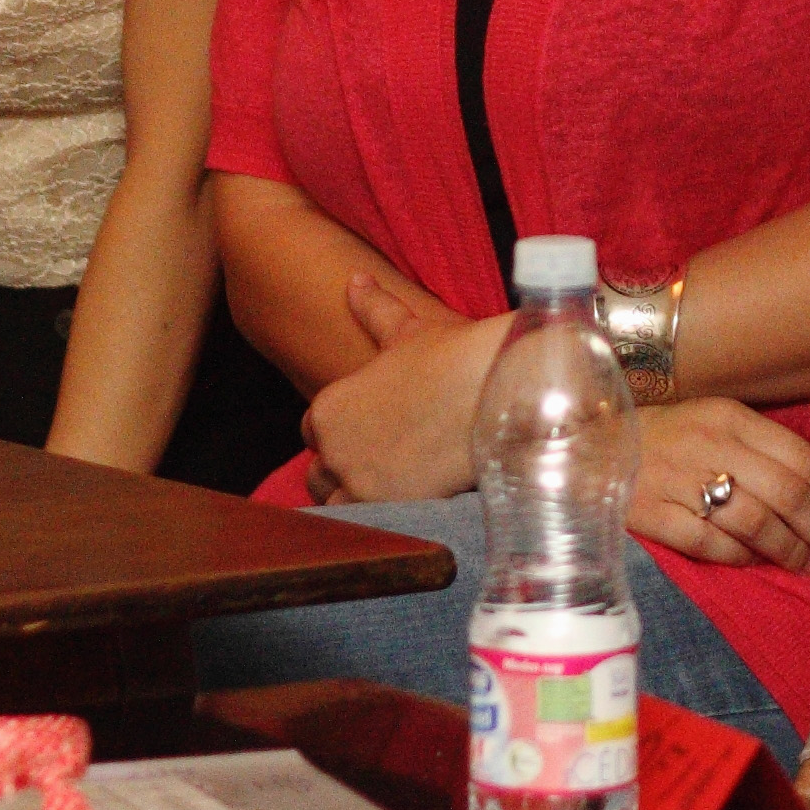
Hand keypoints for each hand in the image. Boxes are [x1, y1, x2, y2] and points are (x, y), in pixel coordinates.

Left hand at [300, 284, 505, 505]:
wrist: (496, 386)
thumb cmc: (453, 356)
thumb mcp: (407, 331)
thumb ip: (373, 310)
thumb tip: (354, 281)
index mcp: (329, 406)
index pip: (313, 435)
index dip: (340, 436)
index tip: (372, 437)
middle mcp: (334, 448)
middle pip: (321, 476)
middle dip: (346, 472)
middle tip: (387, 466)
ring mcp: (358, 481)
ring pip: (340, 507)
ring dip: (360, 501)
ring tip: (397, 490)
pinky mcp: (390, 508)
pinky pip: (369, 529)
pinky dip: (382, 523)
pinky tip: (409, 510)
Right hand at [628, 401, 809, 573]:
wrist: (587, 444)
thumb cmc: (664, 436)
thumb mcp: (713, 423)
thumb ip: (761, 449)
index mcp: (731, 418)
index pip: (803, 459)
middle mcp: (709, 445)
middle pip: (787, 494)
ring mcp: (679, 480)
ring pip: (755, 522)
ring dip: (791, 551)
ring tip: (808, 567)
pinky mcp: (651, 513)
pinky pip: (709, 543)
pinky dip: (739, 557)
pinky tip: (754, 563)